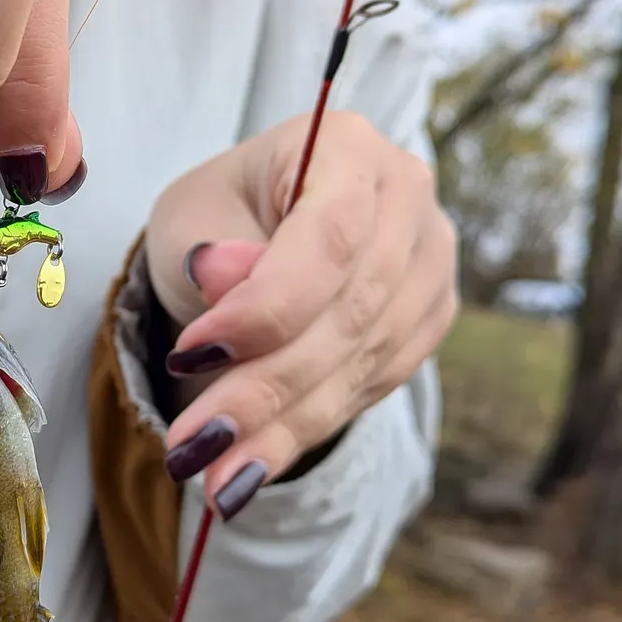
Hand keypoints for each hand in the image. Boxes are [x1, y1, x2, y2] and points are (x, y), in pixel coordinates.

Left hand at [143, 111, 456, 515]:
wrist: (256, 228)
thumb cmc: (222, 211)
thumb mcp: (192, 214)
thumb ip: (211, 248)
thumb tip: (225, 280)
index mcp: (347, 144)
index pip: (329, 235)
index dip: (267, 305)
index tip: (193, 352)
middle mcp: (407, 197)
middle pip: (350, 309)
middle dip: (266, 386)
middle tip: (195, 443)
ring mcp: (429, 261)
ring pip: (364, 360)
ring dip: (284, 426)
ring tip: (215, 476)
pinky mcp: (428, 319)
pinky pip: (372, 386)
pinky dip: (306, 430)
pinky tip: (253, 467)